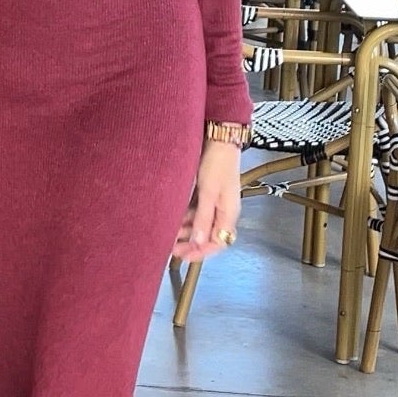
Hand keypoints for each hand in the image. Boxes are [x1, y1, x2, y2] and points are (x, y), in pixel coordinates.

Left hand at [174, 139, 241, 262]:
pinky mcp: (208, 194)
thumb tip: (199, 243)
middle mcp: (224, 211)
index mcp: (228, 213)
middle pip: (209, 236)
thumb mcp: (208, 192)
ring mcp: (216, 203)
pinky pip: (197, 213)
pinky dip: (186, 219)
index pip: (218, 243)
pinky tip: (173, 219)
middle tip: (171, 248)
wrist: (220, 139)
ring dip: (187, 231)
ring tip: (169, 234)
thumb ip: (203, 218)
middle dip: (191, 244)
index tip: (183, 256)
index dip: (201, 253)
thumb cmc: (216, 164)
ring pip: (201, 225)